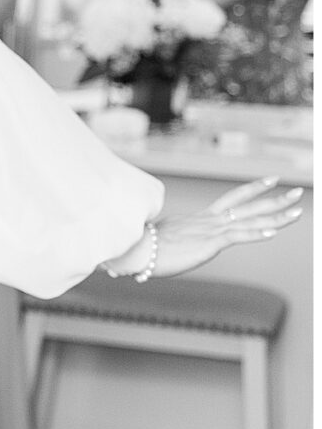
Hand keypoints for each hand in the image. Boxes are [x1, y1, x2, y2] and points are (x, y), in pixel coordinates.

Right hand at [143, 178, 305, 276]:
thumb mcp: (161, 241)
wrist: (130, 248)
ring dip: (276, 216)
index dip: (254, 189)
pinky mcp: (207, 243)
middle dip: (275, 199)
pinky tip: (274, 232)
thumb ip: (170, 242)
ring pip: (250, 219)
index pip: (233, 200)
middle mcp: (208, 221)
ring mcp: (209, 230)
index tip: (271, 180)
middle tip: (297, 191)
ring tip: (298, 211)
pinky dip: (257, 233)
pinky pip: (237, 236)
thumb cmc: (139, 246)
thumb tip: (164, 247)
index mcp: (200, 219)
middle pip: (248, 205)